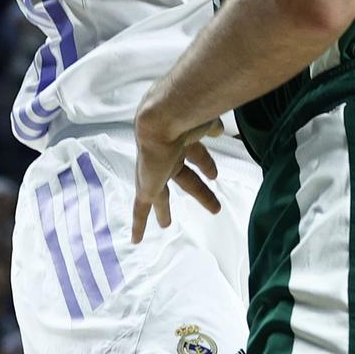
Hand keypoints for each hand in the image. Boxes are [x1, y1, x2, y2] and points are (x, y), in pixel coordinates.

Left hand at [131, 101, 223, 244]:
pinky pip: (141, 209)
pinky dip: (139, 224)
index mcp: (182, 139)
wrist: (163, 117)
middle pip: (184, 177)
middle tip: (212, 205)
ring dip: (164, 209)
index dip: (206, 165)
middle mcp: (167, 155)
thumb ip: (211, 126)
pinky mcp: (147, 186)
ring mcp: (156, 171)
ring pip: (161, 195)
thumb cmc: (189, 115)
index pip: (196, 154)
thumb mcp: (206, 120)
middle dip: (198, 190)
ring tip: (166, 225)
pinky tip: (136, 239)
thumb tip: (218, 130)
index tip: (214, 175)